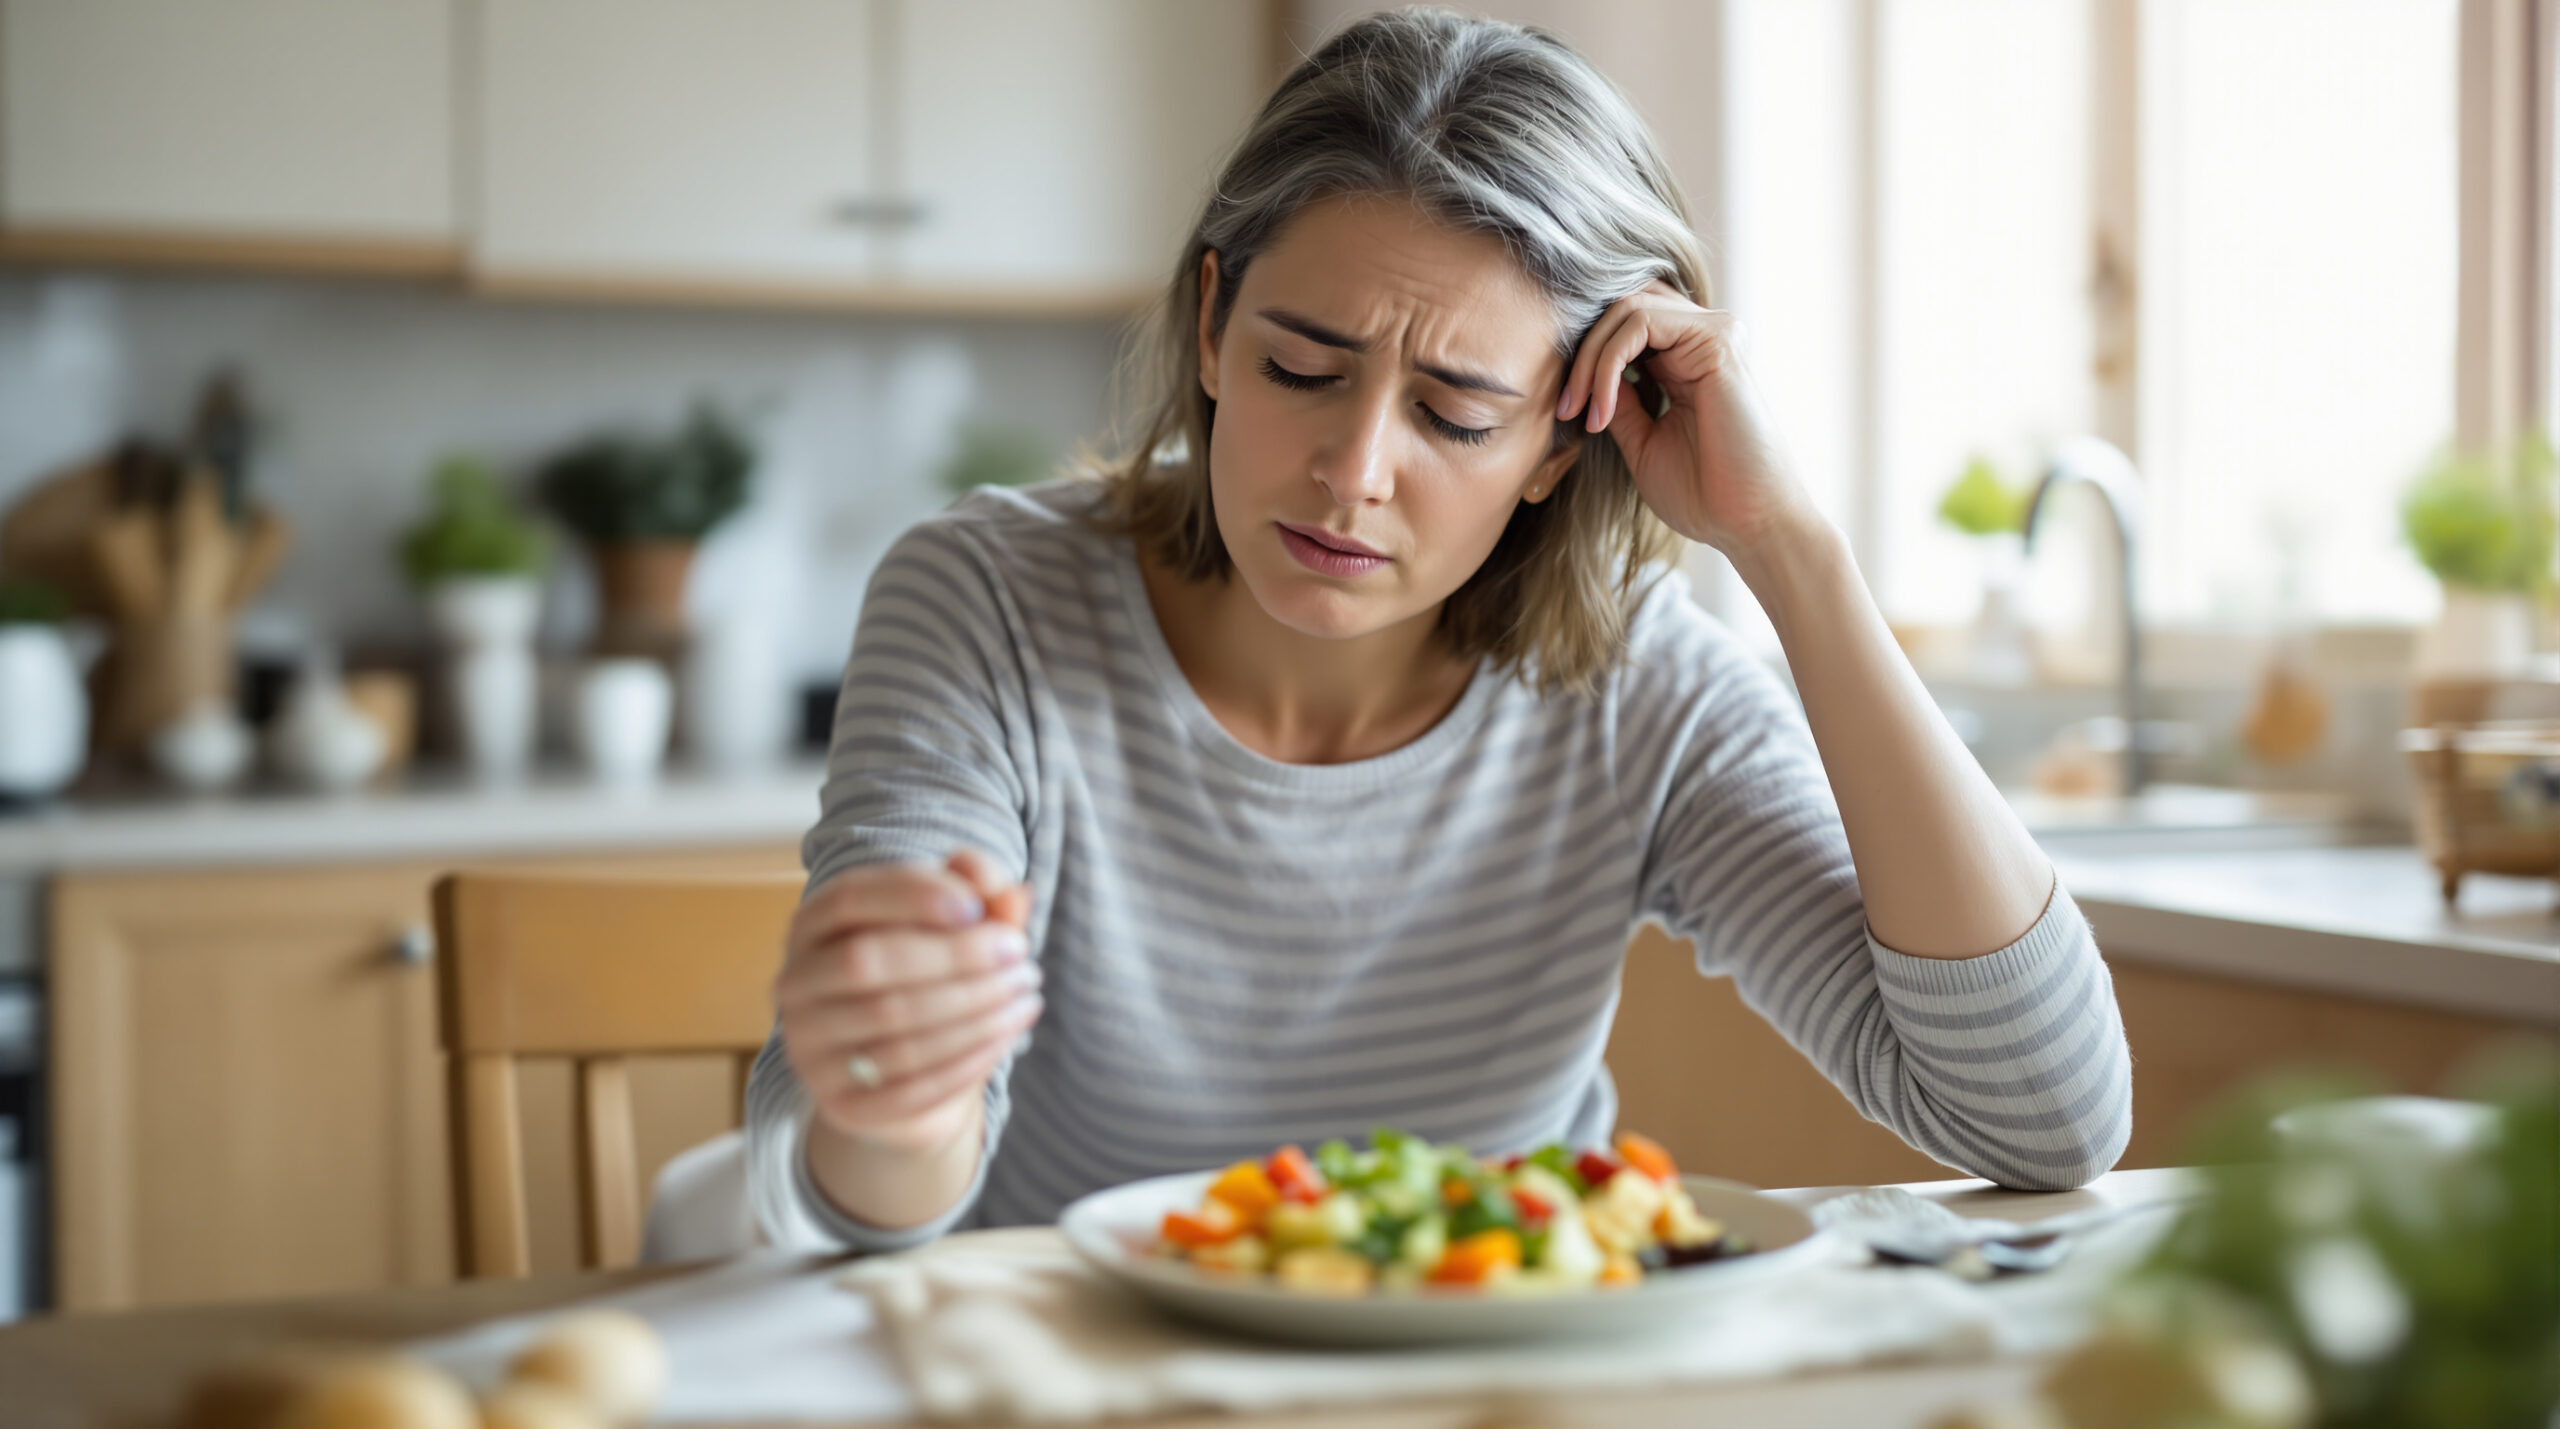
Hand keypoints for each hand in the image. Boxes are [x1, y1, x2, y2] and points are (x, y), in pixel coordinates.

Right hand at [774, 849, 1041, 1153]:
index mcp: (812, 927)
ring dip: (973, 1007)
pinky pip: (907, 1084)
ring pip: (891, 1024)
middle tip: (1019, 954)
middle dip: (953, 956)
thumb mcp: (953, 929)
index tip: (977, 906)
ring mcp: (809, 1050)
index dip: (912, 896)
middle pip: (865, 962)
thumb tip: (1013, 894)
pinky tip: (1006, 1035)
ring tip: (1026, 993)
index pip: (849, 898)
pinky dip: (966, 1058)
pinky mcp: (841, 1106)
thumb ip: (981, 901)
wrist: (905, 1074)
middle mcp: (796, 986)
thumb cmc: (927, 977)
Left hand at [1555, 281, 1818, 560]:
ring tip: (1578, 410)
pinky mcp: (1718, 339)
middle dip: (1582, 352)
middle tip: (1564, 408)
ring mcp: (1715, 332)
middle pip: (1623, 305)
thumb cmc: (1702, 493)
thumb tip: (1584, 375)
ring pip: (1627, 309)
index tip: (1564, 410)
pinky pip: (1640, 324)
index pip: (1626, 324)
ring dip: (1589, 360)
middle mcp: (1704, 336)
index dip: (1586, 357)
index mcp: (1689, 358)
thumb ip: (1619, 402)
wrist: (1746, 524)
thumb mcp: (1641, 441)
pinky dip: (1607, 364)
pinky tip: (1602, 410)